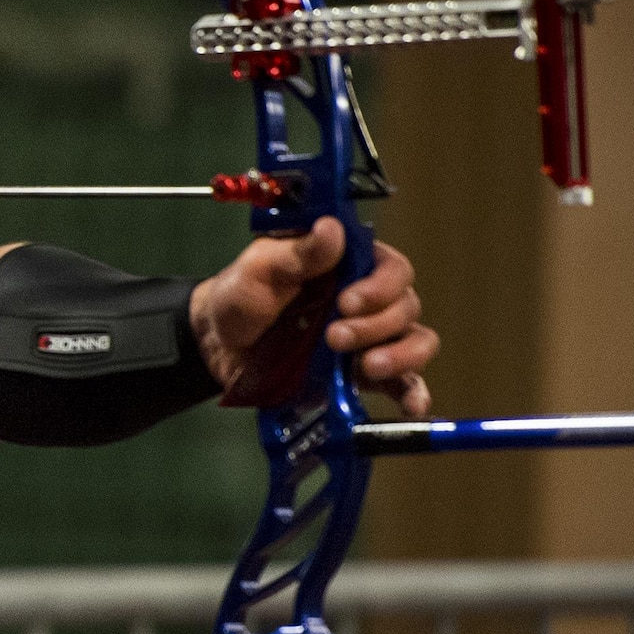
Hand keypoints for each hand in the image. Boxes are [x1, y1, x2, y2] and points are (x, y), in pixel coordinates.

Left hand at [188, 217, 438, 416]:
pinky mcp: (363, 374)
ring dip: (400, 355)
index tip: (348, 302)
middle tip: (334, 337)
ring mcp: (370, 338)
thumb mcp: (261, 269)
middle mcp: (368, 299)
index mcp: (349, 264)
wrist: (220, 348)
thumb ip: (298, 253)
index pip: (392, 268)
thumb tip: (332, 228)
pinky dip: (413, 392)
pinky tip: (412, 404)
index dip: (380, 286)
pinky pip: (404, 382)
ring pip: (414, 340)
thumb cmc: (241, 297)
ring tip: (366, 367)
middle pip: (405, 306)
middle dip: (375, 325)